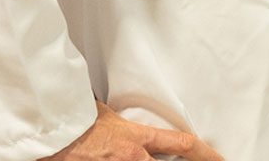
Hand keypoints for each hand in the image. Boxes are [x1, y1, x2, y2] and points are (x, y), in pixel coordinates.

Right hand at [41, 101, 223, 160]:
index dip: (206, 154)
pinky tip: (107, 159)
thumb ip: (121, 121)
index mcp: (137, 138)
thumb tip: (120, 116)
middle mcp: (132, 159)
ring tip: (123, 153)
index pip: (183, 144)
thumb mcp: (104, 113)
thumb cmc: (73, 116)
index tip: (221, 159)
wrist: (48, 128)